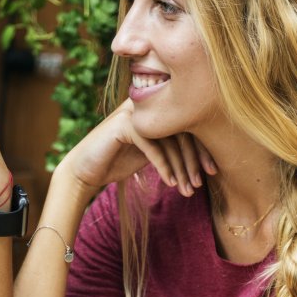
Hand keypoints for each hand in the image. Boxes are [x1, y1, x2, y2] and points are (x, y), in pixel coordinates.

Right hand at [57, 99, 216, 199]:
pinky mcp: (124, 125)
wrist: (84, 170)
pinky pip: (153, 146)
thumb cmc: (117, 162)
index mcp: (155, 110)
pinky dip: (164, 167)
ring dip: (181, 168)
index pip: (187, 125)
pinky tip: (170, 183)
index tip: (212, 172)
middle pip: (182, 130)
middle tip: (200, 184)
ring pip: (169, 140)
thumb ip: (170, 146)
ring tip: (187, 189)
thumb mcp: (151, 153)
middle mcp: (146, 107)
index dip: (202, 149)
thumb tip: (204, 156)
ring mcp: (134, 113)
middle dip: (193, 161)